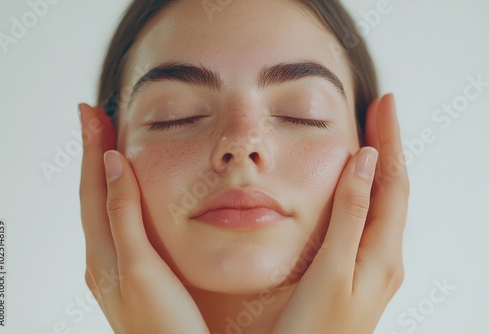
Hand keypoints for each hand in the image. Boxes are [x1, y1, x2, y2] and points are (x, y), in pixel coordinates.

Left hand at [78, 104, 208, 333]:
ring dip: (104, 175)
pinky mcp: (132, 276)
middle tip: (95, 120)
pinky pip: (116, 227)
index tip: (89, 113)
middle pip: (93, 195)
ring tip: (108, 148)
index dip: (93, 149)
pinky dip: (118, 201)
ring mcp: (115, 268)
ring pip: (103, 211)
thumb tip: (114, 167)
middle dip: (94, 155)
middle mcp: (103, 258)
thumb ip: (125, 218)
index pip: (94, 188)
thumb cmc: (161, 324)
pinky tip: (126, 199)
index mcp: (104, 253)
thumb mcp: (141, 268)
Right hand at [273, 94, 408, 332]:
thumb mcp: (333, 270)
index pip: (392, 183)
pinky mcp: (355, 272)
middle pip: (392, 190)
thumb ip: (350, 216)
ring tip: (372, 139)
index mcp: (382, 254)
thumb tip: (365, 163)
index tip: (385, 103)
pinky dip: (363, 193)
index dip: (390, 141)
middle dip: (388, 147)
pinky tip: (353, 189)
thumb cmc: (315, 329)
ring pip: (382, 205)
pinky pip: (367, 221)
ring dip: (378, 168)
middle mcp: (384, 257)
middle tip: (380, 110)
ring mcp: (371, 266)